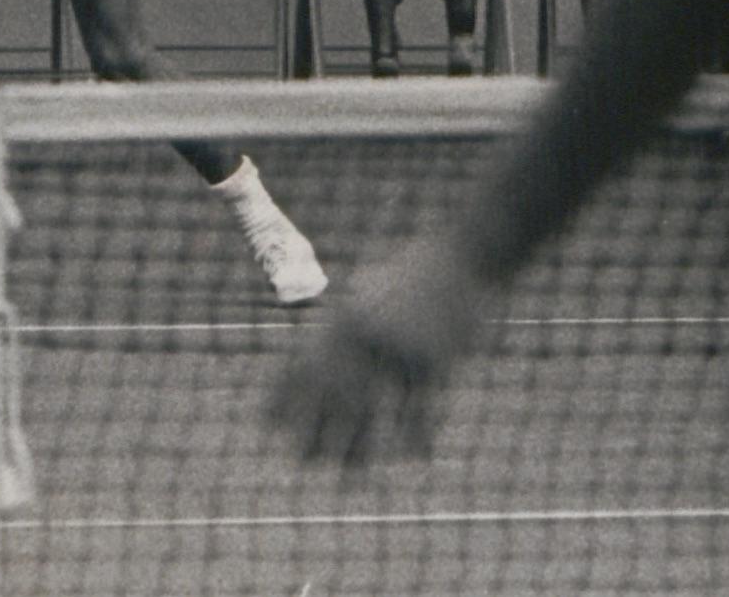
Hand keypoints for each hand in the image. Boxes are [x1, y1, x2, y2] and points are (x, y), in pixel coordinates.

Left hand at [270, 237, 484, 470]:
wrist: (463, 256)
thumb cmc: (413, 275)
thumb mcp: (368, 291)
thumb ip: (342, 323)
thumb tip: (310, 354)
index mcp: (345, 316)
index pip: (305, 361)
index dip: (283, 395)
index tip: (265, 424)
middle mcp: (366, 334)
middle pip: (334, 393)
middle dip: (315, 429)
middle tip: (302, 460)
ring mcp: (401, 346)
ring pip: (375, 407)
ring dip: (361, 445)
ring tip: (351, 473)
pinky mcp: (435, 357)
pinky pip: (422, 405)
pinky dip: (417, 434)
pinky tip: (414, 455)